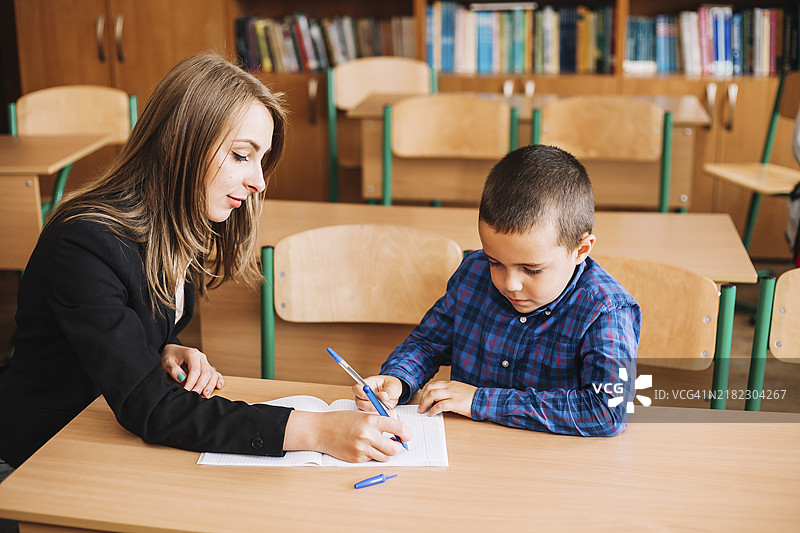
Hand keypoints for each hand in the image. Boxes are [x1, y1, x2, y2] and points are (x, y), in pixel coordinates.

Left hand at [160, 344, 223, 397]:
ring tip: (205, 395)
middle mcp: (201, 358)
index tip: (186, 391)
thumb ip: (174, 370)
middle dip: (200, 386)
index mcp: (192, 354)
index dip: (191, 382)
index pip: (195, 369)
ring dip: (210, 385)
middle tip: (193, 395)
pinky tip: (218, 386)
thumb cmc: (169, 356)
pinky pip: (215, 374)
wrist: (172, 352)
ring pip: (212, 374)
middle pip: (205, 373)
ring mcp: (205, 362)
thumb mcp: (167, 362)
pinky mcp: (207, 368)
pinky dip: (218, 380)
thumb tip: (182, 378)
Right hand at [283, 410, 411, 462]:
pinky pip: (372, 460)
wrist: (320, 430)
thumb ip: (380, 420)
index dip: (407, 433)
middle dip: (398, 447)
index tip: (406, 435)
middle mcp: (367, 435)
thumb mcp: (362, 414)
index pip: (399, 428)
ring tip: (379, 444)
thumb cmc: (341, 420)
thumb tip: (399, 428)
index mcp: (371, 420)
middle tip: (395, 443)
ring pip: (385, 457)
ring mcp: (361, 449)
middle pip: (395, 448)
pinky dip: (373, 455)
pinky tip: (365, 447)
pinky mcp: (356, 459)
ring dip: (386, 452)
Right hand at [353, 375, 403, 415]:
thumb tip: (382, 396)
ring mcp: (365, 404)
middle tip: (379, 406)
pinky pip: (370, 416)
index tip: (370, 398)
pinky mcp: (370, 411)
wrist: (394, 393)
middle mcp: (363, 395)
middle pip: (359, 402)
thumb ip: (388, 391)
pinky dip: (376, 416)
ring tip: (384, 409)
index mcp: (367, 384)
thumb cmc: (391, 386)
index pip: (357, 388)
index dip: (361, 393)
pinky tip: (383, 413)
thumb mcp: (393, 386)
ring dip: (373, 411)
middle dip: (368, 406)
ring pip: (364, 410)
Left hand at [418, 380, 476, 417]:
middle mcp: (450, 387)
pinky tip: (431, 414)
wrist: (485, 400)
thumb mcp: (460, 391)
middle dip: (422, 398)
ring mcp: (452, 394)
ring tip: (422, 411)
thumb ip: (450, 392)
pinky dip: (433, 410)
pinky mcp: (455, 403)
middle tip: (420, 407)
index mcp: (451, 384)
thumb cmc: (474, 398)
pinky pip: (440, 405)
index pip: (433, 384)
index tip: (423, 399)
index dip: (425, 392)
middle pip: (430, 388)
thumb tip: (439, 400)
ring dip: (425, 403)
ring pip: (433, 395)